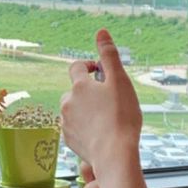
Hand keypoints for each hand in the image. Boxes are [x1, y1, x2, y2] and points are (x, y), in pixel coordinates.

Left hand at [60, 29, 141, 172]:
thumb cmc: (121, 117)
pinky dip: (85, 127)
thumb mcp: (120, 81)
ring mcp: (66, 122)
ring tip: (106, 118)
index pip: (77, 67)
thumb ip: (109, 55)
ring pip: (74, 109)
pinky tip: (100, 133)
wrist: (114, 155)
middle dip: (88, 91)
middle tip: (109, 100)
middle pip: (75, 90)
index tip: (101, 73)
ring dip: (86, 109)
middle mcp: (67, 102)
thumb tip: (101, 31)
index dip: (89, 66)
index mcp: (79, 86)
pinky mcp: (68, 140)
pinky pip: (75, 127)